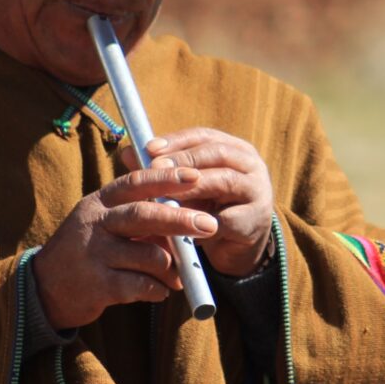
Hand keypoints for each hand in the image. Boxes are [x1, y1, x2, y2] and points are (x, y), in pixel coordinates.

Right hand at [31, 165, 217, 328]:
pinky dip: (157, 289)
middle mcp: (95, 223)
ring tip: (178, 275)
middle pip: (144, 216)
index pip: (136, 183)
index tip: (195, 176)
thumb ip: (140, 218)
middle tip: (209, 225)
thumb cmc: (89, 250)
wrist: (45, 288)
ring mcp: (94, 254)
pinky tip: (159, 291)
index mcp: (100, 201)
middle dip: (181, 220)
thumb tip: (185, 222)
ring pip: (148, 255)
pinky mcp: (96, 285)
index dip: (166, 178)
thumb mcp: (106, 224)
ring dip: (171, 266)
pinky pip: (140, 286)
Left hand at [123, 128, 273, 277]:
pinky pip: (227, 219)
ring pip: (225, 181)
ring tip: (165, 193)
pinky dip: (202, 222)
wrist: (236, 247)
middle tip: (154, 168)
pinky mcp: (254, 222)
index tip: (150, 148)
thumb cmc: (208, 208)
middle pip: (217, 153)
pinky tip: (180, 227)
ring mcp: (257, 192)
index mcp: (234, 149)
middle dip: (184, 159)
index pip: (204, 136)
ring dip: (193, 186)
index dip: (177, 140)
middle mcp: (251, 165)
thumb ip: (162, 169)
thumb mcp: (185, 186)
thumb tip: (127, 153)